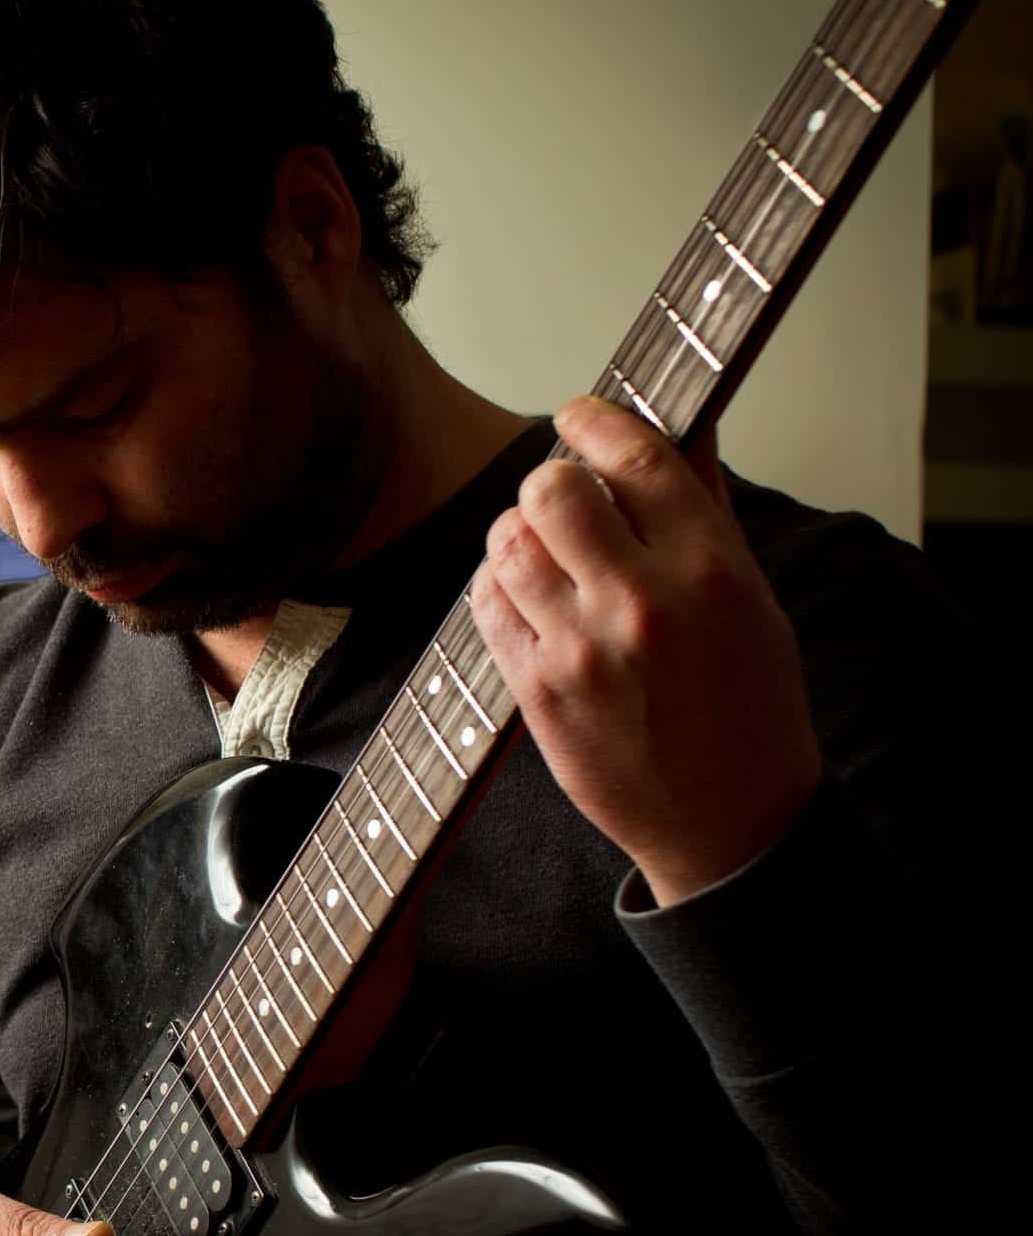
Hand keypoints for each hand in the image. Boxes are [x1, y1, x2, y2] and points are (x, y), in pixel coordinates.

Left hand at [469, 396, 822, 904]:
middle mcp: (642, 603)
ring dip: (517, 535)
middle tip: (560, 500)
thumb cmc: (749, 706)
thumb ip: (703, 507)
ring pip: (508, 543)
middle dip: (548, 482)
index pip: (636, 456)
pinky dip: (496, 588)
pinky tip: (525, 598)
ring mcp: (582, 650)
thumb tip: (681, 423)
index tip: (578, 415)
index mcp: (709, 569)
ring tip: (544, 554)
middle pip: (551, 490)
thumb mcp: (750, 596)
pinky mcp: (538, 691)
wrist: (730, 820)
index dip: (594, 421)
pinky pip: (485, 604)